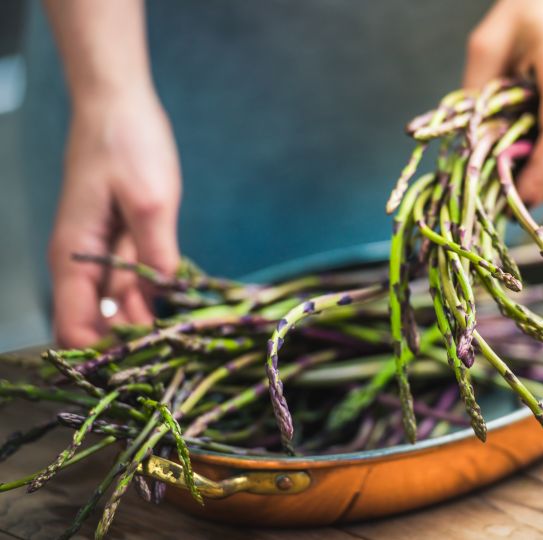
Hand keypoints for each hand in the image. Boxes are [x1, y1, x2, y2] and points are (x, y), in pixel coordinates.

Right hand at [48, 92, 180, 346]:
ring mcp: (104, 254)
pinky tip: (185, 308)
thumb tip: (164, 297)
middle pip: (99, 325)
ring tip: (188, 340)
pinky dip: (155, 297)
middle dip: (131, 345)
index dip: (103, 354)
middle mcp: (83, 264)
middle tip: (176, 357)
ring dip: (148, 324)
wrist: (119, 106)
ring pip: (122, 307)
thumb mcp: (149, 199)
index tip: (145, 362)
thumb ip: (156, 252)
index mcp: (74, 257)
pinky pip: (137, 283)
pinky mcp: (125, 243)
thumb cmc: (125, 144)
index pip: (74, 327)